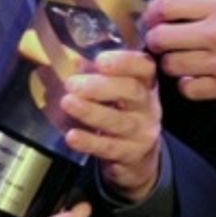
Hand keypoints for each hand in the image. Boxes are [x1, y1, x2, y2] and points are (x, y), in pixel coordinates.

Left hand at [62, 49, 161, 203]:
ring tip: (67, 103)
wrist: (138, 156)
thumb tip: (69, 61)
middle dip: (100, 86)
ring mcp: (142, 132)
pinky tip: (72, 136)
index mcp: (145, 83)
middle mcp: (148, 106)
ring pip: (119, 121)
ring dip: (91, 112)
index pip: (143, 67)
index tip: (100, 60)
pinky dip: (89, 141)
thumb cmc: (121, 113)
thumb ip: (95, 75)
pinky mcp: (131, 154)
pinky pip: (109, 148)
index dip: (124, 61)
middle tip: (72, 84)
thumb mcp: (115, 92)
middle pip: (131, 92)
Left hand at [143, 0, 215, 108]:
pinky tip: (197, 79)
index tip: (152, 18)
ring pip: (171, 65)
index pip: (167, 5)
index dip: (152, 13)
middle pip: (161, 37)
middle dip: (155, 40)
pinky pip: (189, 89)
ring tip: (182, 62)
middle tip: (161, 43)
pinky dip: (188, 86)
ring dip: (172, 64)